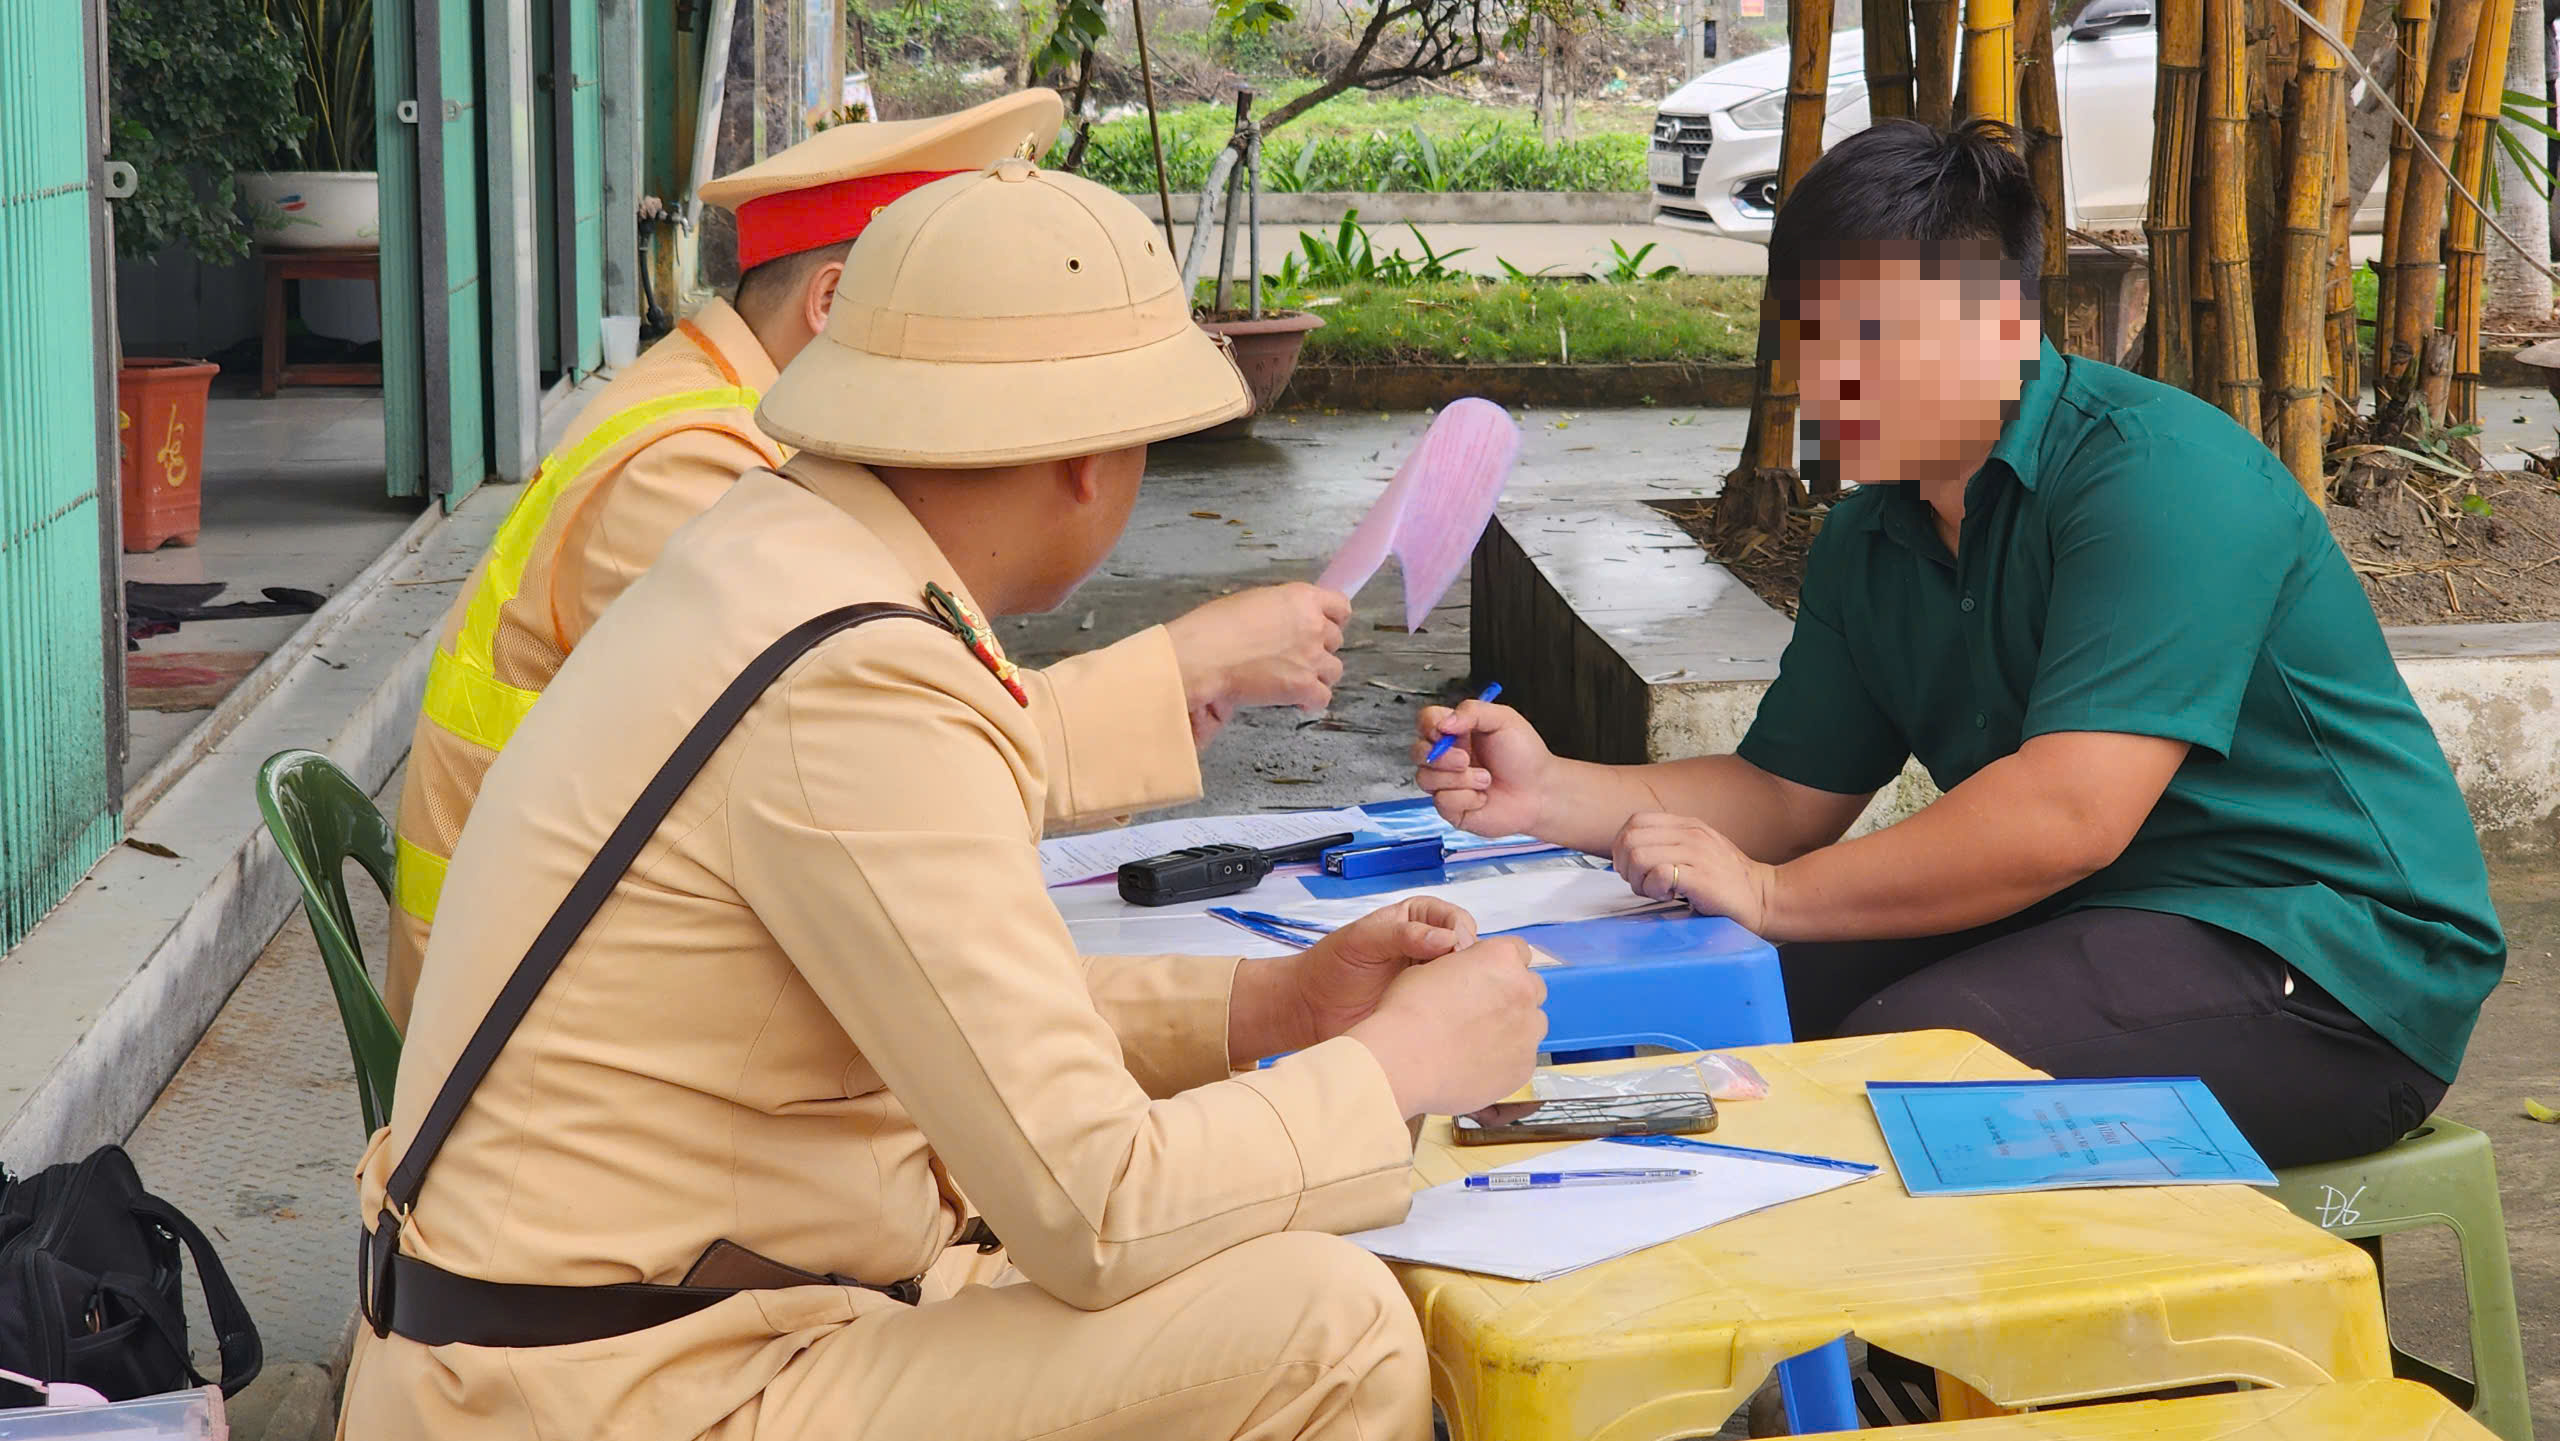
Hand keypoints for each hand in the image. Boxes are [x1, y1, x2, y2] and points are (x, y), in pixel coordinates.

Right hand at [1164, 584, 1350, 746]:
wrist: (1204, 655)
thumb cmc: (1215, 626)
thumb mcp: (1253, 603)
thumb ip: (1280, 613)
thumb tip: (1283, 627)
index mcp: (1301, 598)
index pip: (1340, 606)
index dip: (1334, 619)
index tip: (1324, 626)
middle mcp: (1313, 625)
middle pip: (1336, 640)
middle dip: (1319, 648)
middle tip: (1294, 656)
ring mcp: (1312, 657)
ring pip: (1334, 670)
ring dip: (1317, 675)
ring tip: (1293, 680)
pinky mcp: (1304, 686)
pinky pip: (1322, 697)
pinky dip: (1309, 700)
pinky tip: (1294, 699)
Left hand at [1293, 899, 1478, 1042]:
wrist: (1311, 1008)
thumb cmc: (1331, 965)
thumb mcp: (1363, 939)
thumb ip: (1401, 934)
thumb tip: (1446, 939)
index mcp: (1419, 918)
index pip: (1457, 920)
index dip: (1460, 935)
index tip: (1451, 953)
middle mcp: (1431, 947)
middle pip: (1469, 952)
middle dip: (1467, 966)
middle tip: (1451, 982)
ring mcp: (1432, 980)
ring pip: (1465, 982)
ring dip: (1462, 991)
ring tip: (1445, 1002)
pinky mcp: (1429, 1010)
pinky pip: (1453, 1010)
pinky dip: (1454, 1013)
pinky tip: (1442, 1019)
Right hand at [1345, 938, 1546, 1118]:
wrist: (1404, 1062)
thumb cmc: (1408, 1012)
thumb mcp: (1430, 967)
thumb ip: (1464, 968)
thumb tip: (1469, 977)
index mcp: (1501, 958)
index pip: (1519, 951)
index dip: (1500, 964)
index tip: (1486, 977)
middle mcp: (1523, 991)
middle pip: (1530, 987)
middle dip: (1512, 995)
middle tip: (1480, 1010)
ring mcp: (1528, 1032)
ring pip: (1531, 1024)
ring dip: (1513, 1027)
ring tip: (1477, 1040)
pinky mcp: (1524, 1067)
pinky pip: (1522, 1057)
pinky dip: (1505, 1059)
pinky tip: (1475, 1063)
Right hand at [1413, 700, 1555, 837]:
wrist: (1540, 792)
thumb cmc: (1525, 757)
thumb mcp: (1503, 719)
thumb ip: (1472, 711)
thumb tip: (1444, 723)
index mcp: (1457, 732)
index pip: (1426, 722)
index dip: (1429, 726)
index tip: (1445, 731)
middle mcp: (1448, 757)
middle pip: (1417, 751)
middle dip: (1441, 757)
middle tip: (1466, 759)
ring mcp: (1447, 783)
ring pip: (1426, 778)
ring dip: (1459, 779)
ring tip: (1485, 779)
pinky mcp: (1451, 807)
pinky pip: (1441, 801)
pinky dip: (1466, 798)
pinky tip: (1483, 797)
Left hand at [1612, 812, 1775, 932]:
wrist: (1762, 897)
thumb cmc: (1725, 880)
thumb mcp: (1696, 849)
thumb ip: (1667, 844)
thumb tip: (1626, 853)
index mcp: (1687, 825)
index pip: (1635, 822)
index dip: (1622, 847)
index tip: (1632, 868)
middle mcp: (1691, 833)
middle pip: (1630, 840)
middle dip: (1626, 868)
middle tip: (1644, 884)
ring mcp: (1697, 853)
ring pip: (1639, 856)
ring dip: (1640, 881)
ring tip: (1659, 891)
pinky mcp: (1701, 877)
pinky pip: (1659, 874)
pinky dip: (1655, 889)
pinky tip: (1670, 896)